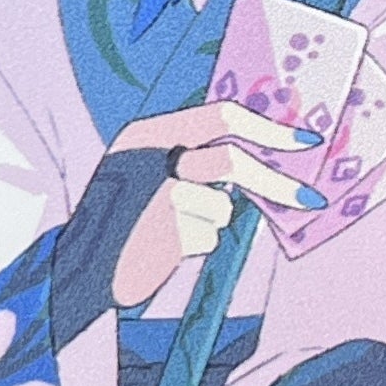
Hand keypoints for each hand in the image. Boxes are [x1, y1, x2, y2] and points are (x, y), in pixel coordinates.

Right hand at [106, 99, 325, 307]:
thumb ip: (195, 157)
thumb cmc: (125, 218)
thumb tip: (263, 155)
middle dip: (275, 182)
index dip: (267, 127)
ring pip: (221, 207)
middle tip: (309, 197)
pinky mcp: (163, 235)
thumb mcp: (148, 172)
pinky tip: (167, 247)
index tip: (305, 140)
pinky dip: (198, 244)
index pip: (220, 116)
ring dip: (213, 222)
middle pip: (231, 162)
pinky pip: (208, 238)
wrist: (77, 269)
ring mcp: (155, 197)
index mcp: (147, 133)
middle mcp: (149, 158)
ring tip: (181, 229)